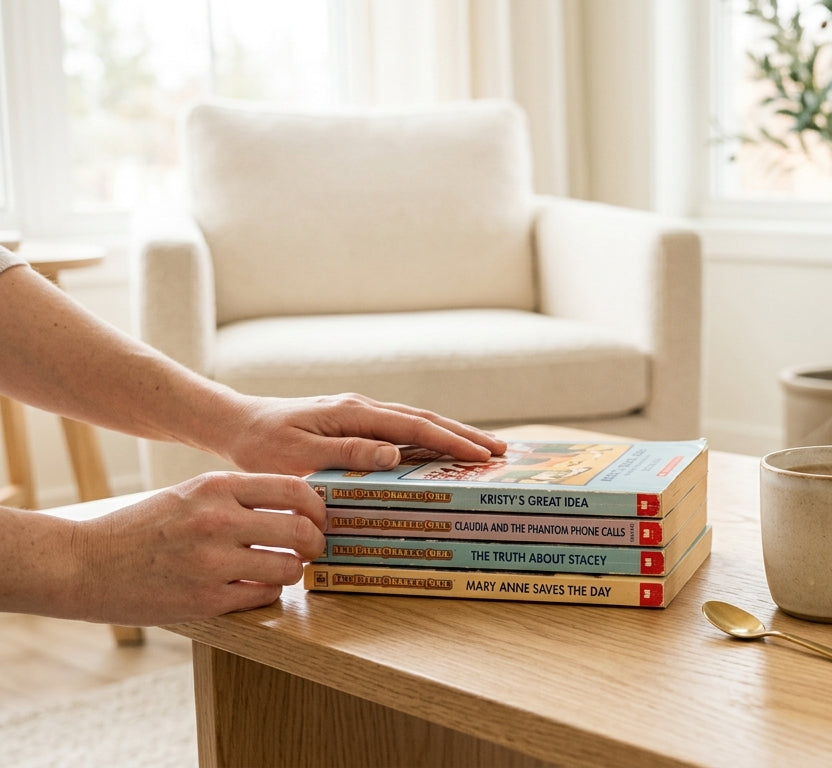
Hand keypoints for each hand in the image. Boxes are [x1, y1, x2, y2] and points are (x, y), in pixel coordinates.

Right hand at [71, 472, 325, 625]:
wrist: (84, 563)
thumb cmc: (143, 528)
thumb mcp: (191, 494)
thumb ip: (239, 496)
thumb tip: (298, 502)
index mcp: (216, 487)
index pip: (295, 489)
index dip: (318, 507)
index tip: (318, 518)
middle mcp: (217, 520)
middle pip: (300, 530)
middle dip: (314, 544)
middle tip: (310, 550)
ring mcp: (211, 562)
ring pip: (288, 568)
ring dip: (291, 572)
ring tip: (279, 570)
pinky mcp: (205, 600)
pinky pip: (264, 597)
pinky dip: (267, 594)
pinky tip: (253, 588)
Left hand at [218, 393, 506, 475]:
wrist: (234, 424)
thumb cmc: (261, 445)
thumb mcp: (299, 455)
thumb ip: (346, 454)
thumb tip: (394, 454)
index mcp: (354, 413)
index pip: (414, 426)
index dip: (451, 442)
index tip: (482, 455)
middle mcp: (363, 408)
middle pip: (425, 419)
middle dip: (465, 435)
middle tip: (501, 451)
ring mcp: (360, 414)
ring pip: (417, 423)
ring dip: (451, 436)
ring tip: (483, 450)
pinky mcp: (355, 424)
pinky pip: (401, 430)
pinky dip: (428, 439)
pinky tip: (441, 451)